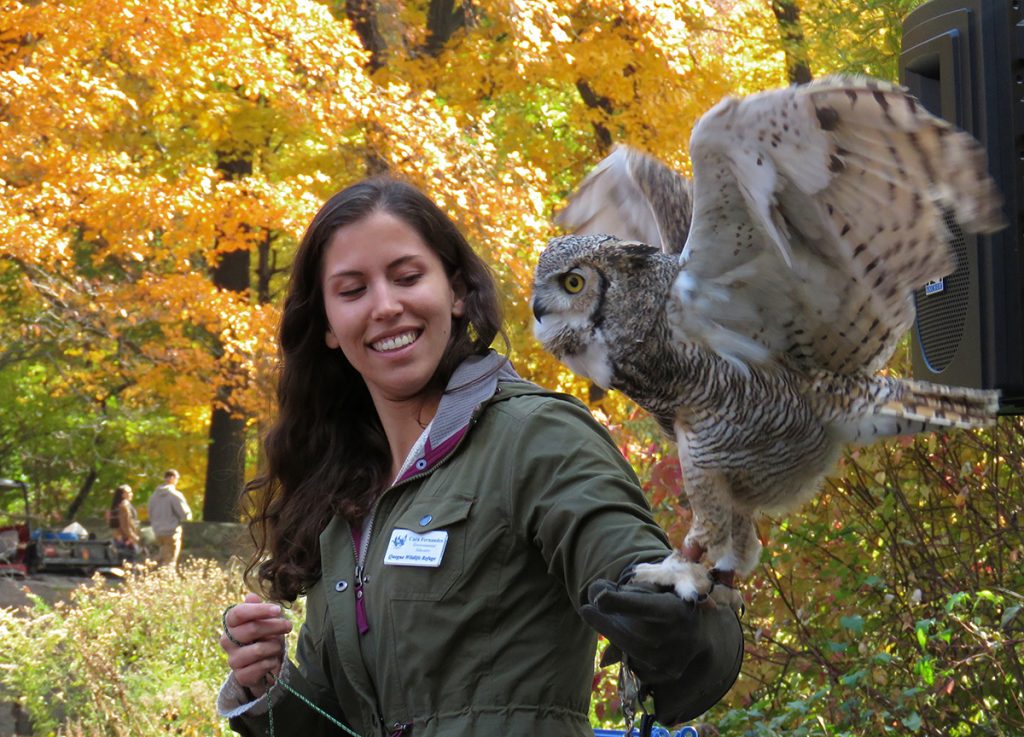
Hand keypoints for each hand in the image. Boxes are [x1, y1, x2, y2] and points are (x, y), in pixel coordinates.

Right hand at [220, 592, 292, 696]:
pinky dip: (272, 662)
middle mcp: (227, 641)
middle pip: (251, 629)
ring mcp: (232, 660)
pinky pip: (261, 666)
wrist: (265, 667)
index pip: (238, 613)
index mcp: (231, 624)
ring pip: (258, 649)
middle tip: (288, 625)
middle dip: (274, 626)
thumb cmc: (265, 638)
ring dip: (274, 646)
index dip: (258, 610)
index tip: (278, 609)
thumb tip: (251, 596)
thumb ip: (259, 609)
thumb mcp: (266, 621)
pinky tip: (272, 661)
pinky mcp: (240, 676)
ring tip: (277, 646)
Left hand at [579, 577, 742, 724]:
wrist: (697, 632)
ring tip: (610, 624)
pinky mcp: (668, 674)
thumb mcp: (649, 590)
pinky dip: (629, 654)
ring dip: (615, 637)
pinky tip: (633, 643)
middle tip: (587, 610)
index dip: (616, 602)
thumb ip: (621, 591)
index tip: (598, 600)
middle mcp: (675, 637)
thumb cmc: (666, 604)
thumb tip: (595, 596)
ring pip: (630, 653)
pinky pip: (636, 666)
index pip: (641, 606)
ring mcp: (672, 660)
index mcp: (673, 610)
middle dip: (605, 624)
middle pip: (630, 636)